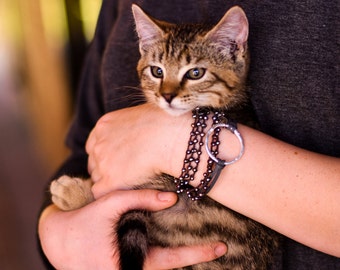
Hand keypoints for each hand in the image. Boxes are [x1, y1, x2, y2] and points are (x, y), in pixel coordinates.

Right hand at [39, 189, 226, 268]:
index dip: (197, 253)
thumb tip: (173, 198)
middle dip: (194, 256)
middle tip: (220, 245)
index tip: (220, 246)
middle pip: (170, 267)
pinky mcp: (127, 266)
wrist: (56, 240)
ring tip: (203, 241)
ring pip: (162, 265)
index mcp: (126, 266)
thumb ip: (139, 199)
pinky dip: (167, 251)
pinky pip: (151, 260)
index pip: (170, 261)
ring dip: (182, 255)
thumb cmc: (80, 223)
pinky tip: (175, 238)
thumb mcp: (108, 205)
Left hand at [86, 103, 191, 197]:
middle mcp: (99, 144)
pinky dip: (110, 194)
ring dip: (109, 181)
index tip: (116, 160)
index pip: (94, 145)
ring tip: (127, 184)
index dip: (105, 154)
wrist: (168, 136)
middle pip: (94, 161)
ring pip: (97, 177)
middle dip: (104, 168)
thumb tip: (143, 130)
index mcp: (104, 126)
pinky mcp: (110, 181)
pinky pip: (100, 192)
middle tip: (122, 174)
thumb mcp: (141, 113)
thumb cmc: (164, 123)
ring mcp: (102, 163)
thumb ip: (133, 124)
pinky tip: (123, 193)